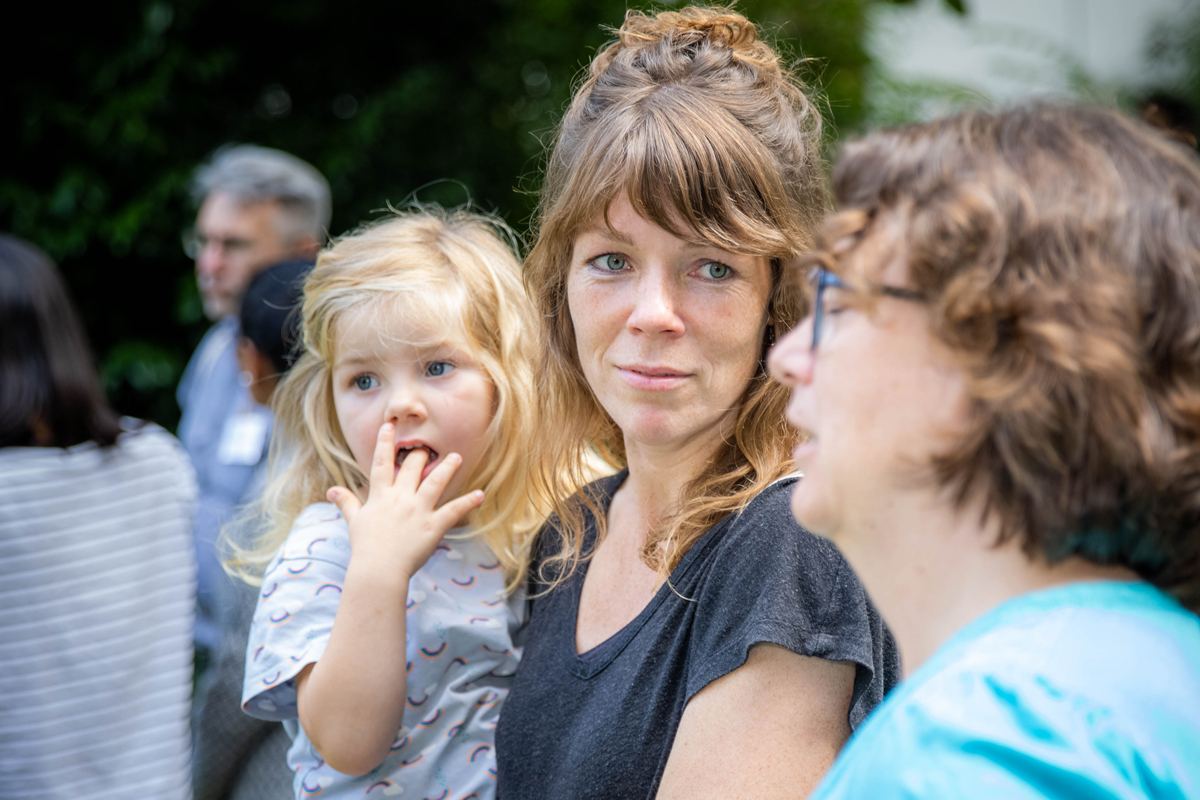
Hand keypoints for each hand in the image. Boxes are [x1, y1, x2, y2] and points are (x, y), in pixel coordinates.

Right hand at [326, 422, 483, 580]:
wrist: (378, 570)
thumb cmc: (365, 547)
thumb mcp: (354, 521)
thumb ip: (346, 502)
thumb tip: (331, 490)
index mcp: (381, 496)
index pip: (382, 463)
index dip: (385, 443)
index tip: (389, 425)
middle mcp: (401, 498)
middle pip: (412, 468)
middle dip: (420, 454)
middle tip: (426, 446)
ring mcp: (419, 510)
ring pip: (435, 482)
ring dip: (447, 468)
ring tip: (456, 456)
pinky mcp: (434, 525)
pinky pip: (454, 510)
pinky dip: (468, 502)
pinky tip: (480, 494)